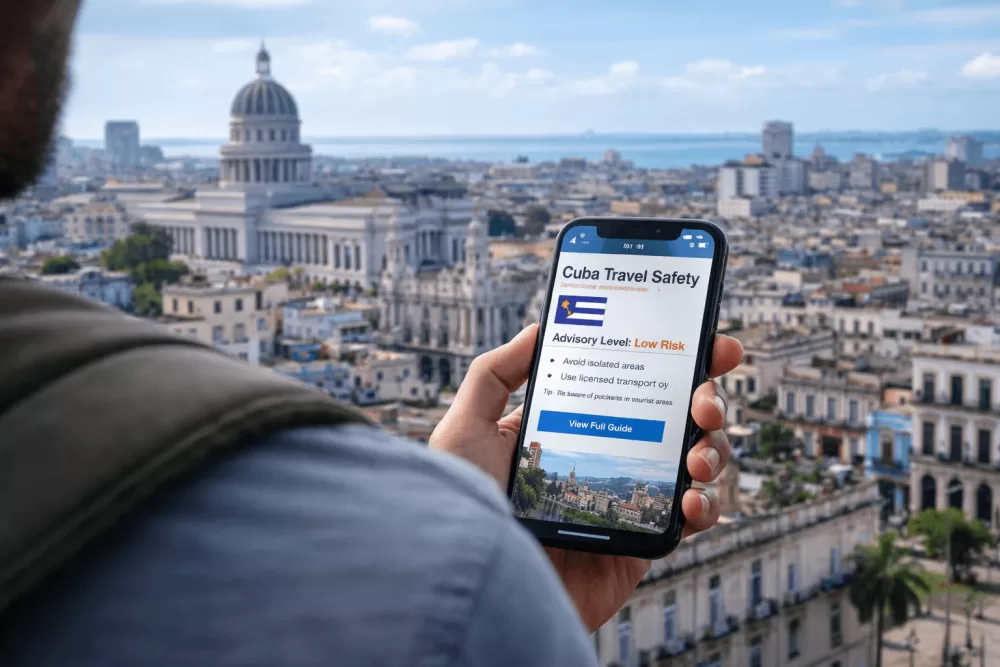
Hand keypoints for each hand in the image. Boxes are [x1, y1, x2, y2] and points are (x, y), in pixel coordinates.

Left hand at [429, 324, 743, 631]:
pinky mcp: (638, 545)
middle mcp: (607, 459)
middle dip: (706, 401)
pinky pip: (689, 522)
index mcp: (575, 427)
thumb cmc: (458, 506)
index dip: (678, 364)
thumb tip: (540, 326)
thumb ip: (496, 372)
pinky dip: (707, 506)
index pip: (634, 386)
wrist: (473, 582)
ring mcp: (627, 500)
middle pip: (677, 420)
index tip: (711, 344)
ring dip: (712, 451)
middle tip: (705, 399)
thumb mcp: (466, 425)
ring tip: (697, 456)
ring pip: (694, 464)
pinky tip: (694, 497)